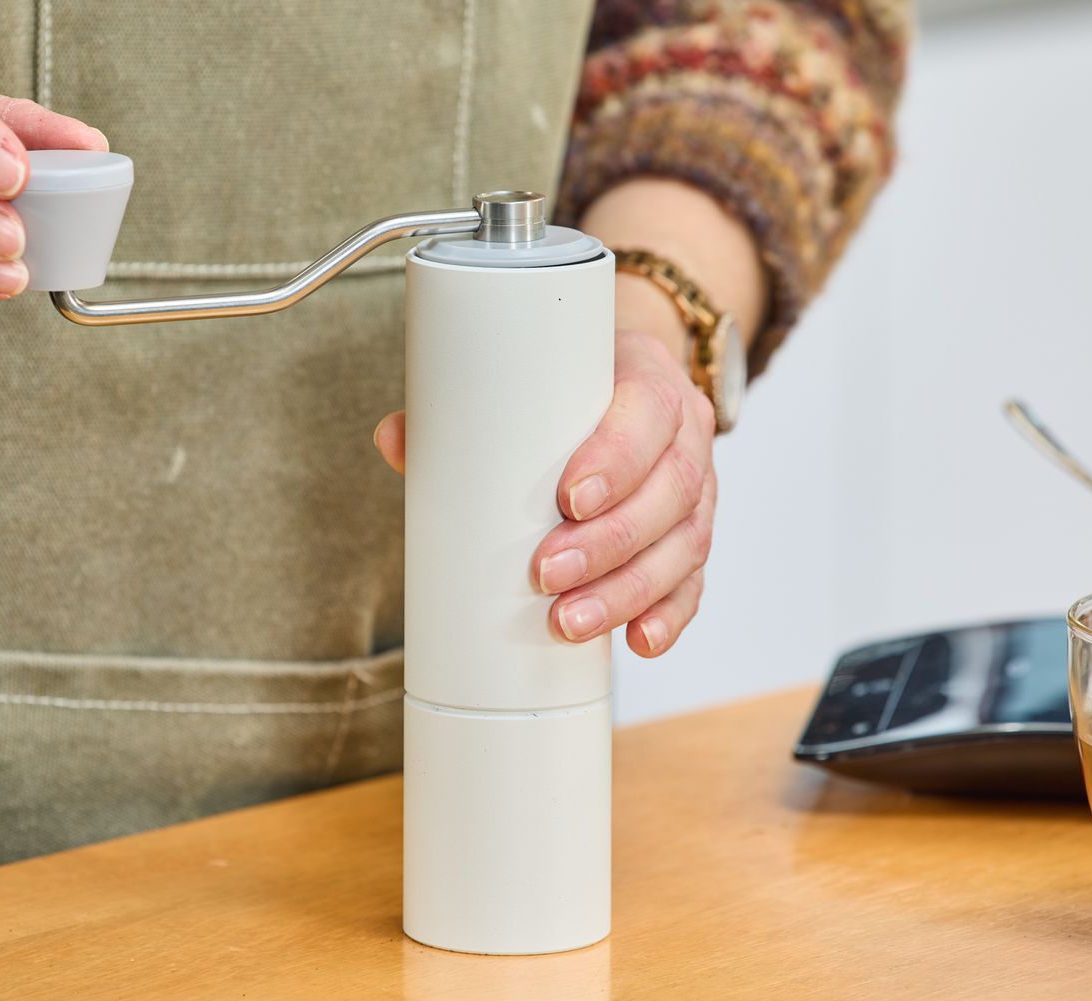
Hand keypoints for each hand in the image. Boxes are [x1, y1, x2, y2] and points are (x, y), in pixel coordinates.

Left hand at [373, 327, 716, 657]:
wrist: (619, 387)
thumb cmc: (569, 389)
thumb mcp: (529, 381)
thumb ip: (462, 410)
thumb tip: (394, 440)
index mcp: (649, 382)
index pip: (649, 415)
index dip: (617, 460)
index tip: (569, 499)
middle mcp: (685, 436)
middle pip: (670, 492)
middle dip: (609, 542)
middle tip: (547, 574)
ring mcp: (697, 491)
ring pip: (684, 546)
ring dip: (628, 591)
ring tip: (570, 621)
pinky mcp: (691, 538)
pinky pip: (693, 581)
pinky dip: (668, 615)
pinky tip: (639, 641)